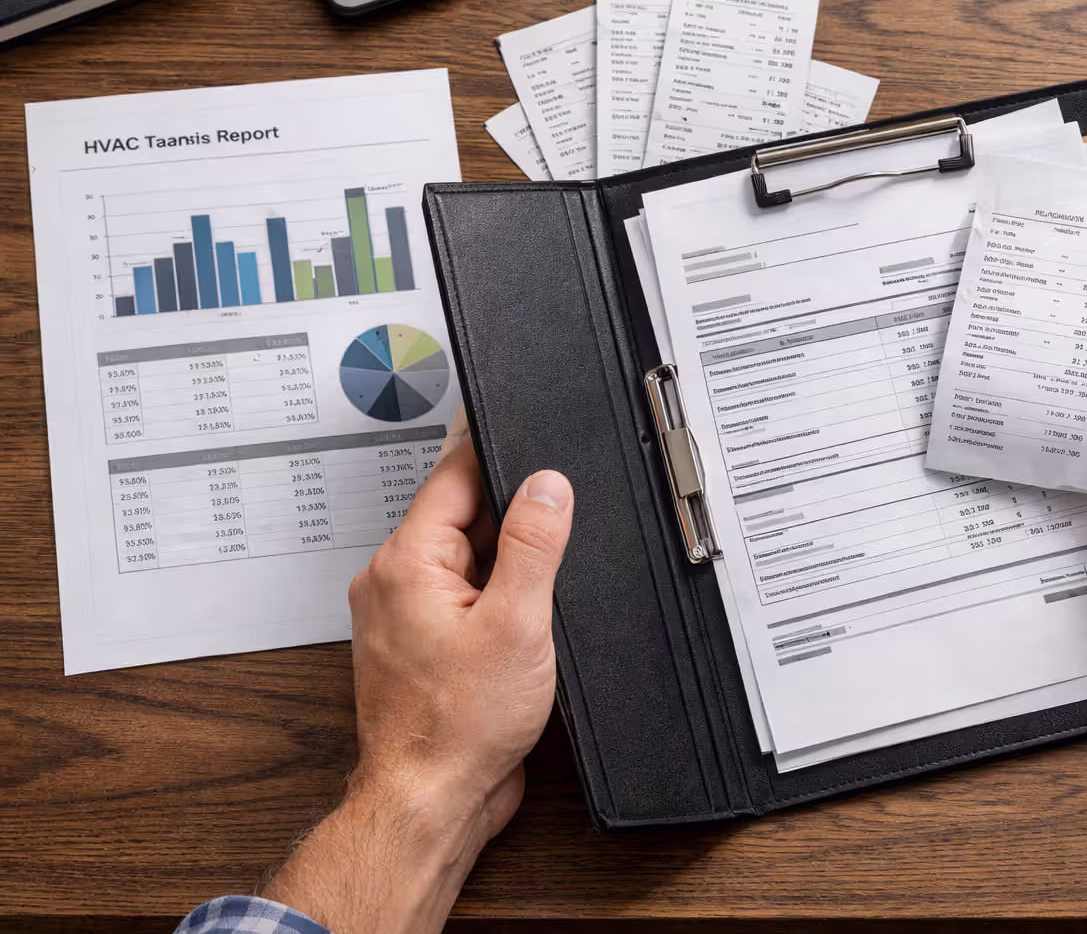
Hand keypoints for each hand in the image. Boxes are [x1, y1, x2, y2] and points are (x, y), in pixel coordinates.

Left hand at [264, 421, 572, 933]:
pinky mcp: (422, 642)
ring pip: (467, 556)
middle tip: (548, 545)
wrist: (432, 799)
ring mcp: (404, 612)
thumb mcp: (518, 623)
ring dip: (506, 565)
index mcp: (407, 561)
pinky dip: (496, 598)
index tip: (530, 431)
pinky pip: (463, 594)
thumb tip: (549, 484)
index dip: (500, 451)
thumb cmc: (457, 725)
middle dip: (513, 517)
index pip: (454, 474)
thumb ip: (535, 544)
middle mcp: (393, 580)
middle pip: (464, 513)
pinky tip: (522, 625)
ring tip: (531, 602)